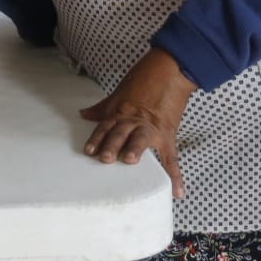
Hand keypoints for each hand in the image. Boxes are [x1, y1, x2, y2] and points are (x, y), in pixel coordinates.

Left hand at [80, 49, 196, 195]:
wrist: (170, 70)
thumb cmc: (144, 80)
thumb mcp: (119, 92)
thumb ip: (102, 107)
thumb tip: (83, 114)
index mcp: (121, 111)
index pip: (105, 126)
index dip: (96, 138)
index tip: (89, 150)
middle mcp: (134, 119)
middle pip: (121, 132)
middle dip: (112, 144)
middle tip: (105, 157)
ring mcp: (152, 127)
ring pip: (141, 139)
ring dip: (136, 149)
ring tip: (130, 160)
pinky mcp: (168, 133)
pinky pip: (171, 157)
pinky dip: (175, 175)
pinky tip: (176, 191)